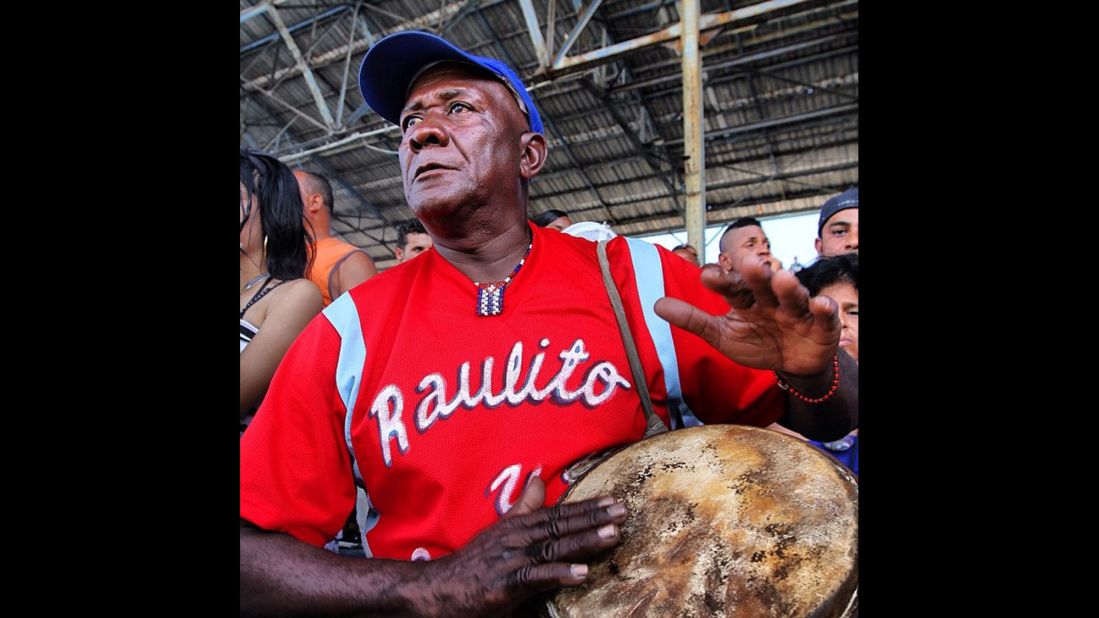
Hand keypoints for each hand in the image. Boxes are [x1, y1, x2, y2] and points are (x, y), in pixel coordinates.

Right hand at [421, 477, 626, 616]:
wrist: (439, 590)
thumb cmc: (473, 563)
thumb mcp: (499, 529)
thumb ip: (523, 506)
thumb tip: (539, 477)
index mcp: (519, 526)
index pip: (559, 513)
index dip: (587, 507)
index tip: (614, 501)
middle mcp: (517, 538)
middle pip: (561, 525)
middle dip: (594, 518)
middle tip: (624, 511)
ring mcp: (511, 560)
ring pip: (553, 547)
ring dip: (584, 541)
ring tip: (613, 535)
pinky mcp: (504, 585)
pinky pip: (536, 578)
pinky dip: (558, 573)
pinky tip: (581, 572)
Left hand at [655, 260, 839, 375]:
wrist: (791, 363)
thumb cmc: (756, 343)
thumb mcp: (721, 335)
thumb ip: (693, 320)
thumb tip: (657, 305)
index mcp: (744, 299)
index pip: (730, 286)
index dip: (720, 280)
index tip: (706, 275)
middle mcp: (769, 298)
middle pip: (761, 283)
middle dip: (755, 274)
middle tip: (747, 264)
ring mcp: (795, 309)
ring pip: (792, 294)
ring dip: (787, 286)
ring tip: (781, 278)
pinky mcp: (820, 324)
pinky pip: (824, 314)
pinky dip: (823, 308)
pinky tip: (819, 304)